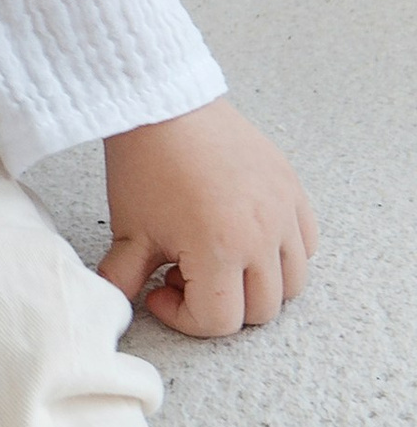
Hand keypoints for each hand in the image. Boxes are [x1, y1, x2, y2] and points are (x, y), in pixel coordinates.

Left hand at [100, 98, 316, 335]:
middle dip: (221, 305)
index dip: (185, 318)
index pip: (220, 321)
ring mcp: (283, 212)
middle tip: (185, 274)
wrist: (164, 105)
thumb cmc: (145, 163)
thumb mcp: (129, 229)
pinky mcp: (292, 190)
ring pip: (291, 284)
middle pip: (260, 310)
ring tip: (217, 257)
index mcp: (220, 249)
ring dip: (257, 286)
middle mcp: (262, 236)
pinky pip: (306, 244)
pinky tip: (245, 238)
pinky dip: (283, 255)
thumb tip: (120, 303)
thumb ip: (124, 278)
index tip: (160, 291)